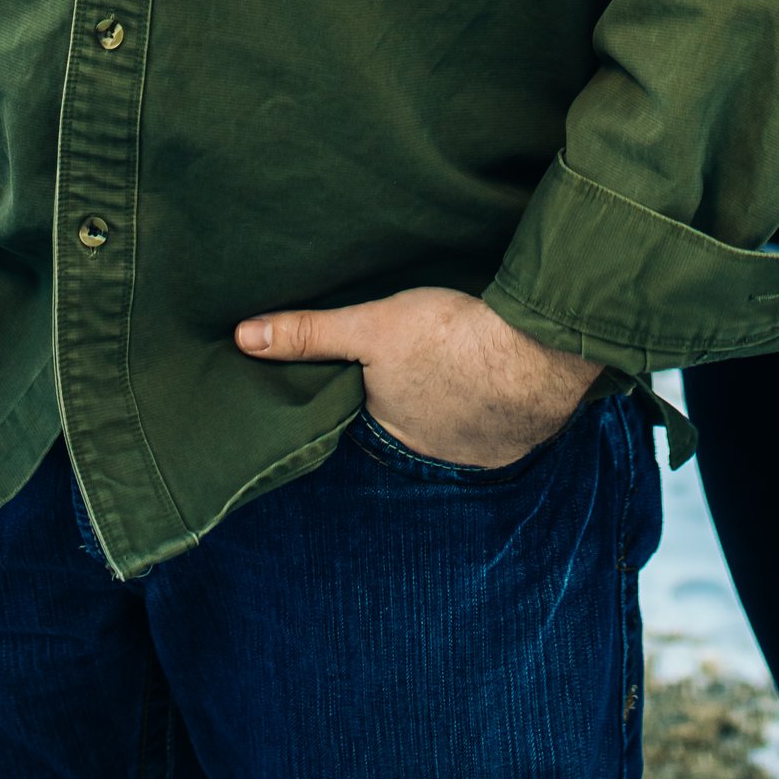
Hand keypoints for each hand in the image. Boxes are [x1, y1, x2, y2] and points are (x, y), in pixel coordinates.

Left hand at [233, 284, 600, 466]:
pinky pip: (495, 430)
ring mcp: (476, 453)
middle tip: (419, 363)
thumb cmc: (449, 336)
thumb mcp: (371, 325)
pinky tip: (494, 381)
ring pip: (454, 428)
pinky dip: (491, 409)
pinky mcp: (516, 443)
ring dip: (453, 405)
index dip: (366, 392)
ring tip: (454, 368)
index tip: (370, 371)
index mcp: (389, 429)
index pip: (366, 415)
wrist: (535, 353)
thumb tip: (243, 338)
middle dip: (411, 400)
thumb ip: (310, 333)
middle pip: (410, 423)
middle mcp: (429, 454)